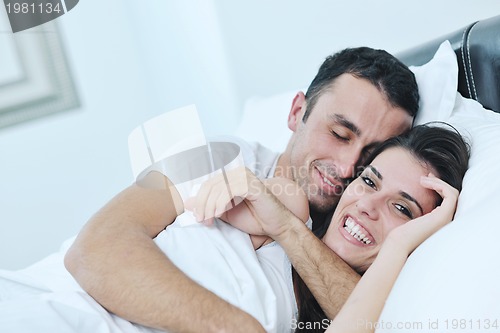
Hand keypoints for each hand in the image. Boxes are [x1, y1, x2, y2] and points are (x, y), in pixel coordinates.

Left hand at [185, 167, 299, 237]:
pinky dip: (221, 203)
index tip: (198, 218)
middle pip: (210, 186)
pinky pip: (228, 191)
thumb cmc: (253, 218)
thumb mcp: (225, 213)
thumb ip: (209, 206)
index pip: (207, 185)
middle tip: (202, 220)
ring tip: (210, 220)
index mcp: (231, 177)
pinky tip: (221, 213)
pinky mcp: (251, 183)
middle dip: (202, 205)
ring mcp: (245, 176)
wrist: (275, 226)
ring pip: (217, 188)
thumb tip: (187, 202)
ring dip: (210, 206)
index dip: (199, 201)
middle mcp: (237, 173)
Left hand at [386, 173, 458, 254]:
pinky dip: (439, 185)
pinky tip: (425, 183)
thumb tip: (415, 195)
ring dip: (438, 183)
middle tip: (425, 177)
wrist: (400, 242)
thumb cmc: (403, 232)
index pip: (448, 201)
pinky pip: (450, 195)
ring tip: (422, 180)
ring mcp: (448, 219)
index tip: (425, 180)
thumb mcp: (414, 217)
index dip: (439, 187)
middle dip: (439, 183)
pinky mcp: (444, 216)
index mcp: (442, 222)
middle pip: (452, 196)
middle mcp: (448, 221)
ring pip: (453, 193)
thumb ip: (420, 209)